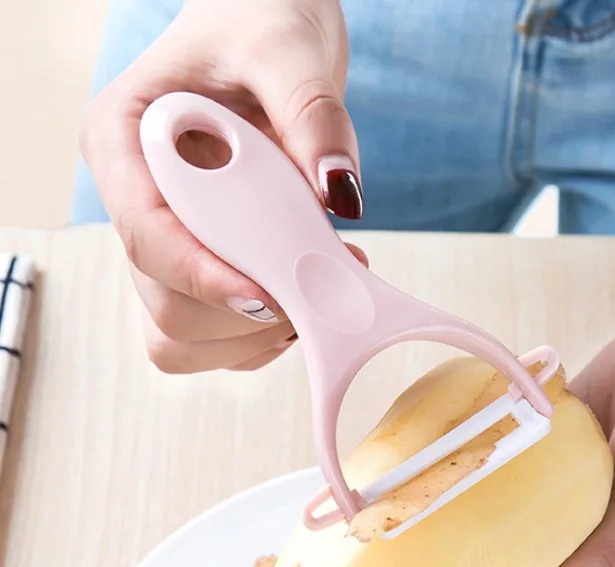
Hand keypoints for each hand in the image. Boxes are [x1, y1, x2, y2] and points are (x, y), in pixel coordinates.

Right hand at [79, 0, 364, 372]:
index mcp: (122, 142)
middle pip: (166, 303)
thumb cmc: (260, 24)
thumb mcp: (285, 49)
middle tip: (320, 283)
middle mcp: (137, 201)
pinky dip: (267, 335)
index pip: (145, 237)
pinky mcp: (204, 264)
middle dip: (246, 312)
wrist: (271, 35)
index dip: (204, 278)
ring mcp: (169, 240)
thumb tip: (340, 190)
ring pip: (188, 332)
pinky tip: (309, 293)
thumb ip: (311, 115)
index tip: (270, 294)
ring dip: (259, 332)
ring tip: (321, 284)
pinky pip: (218, 336)